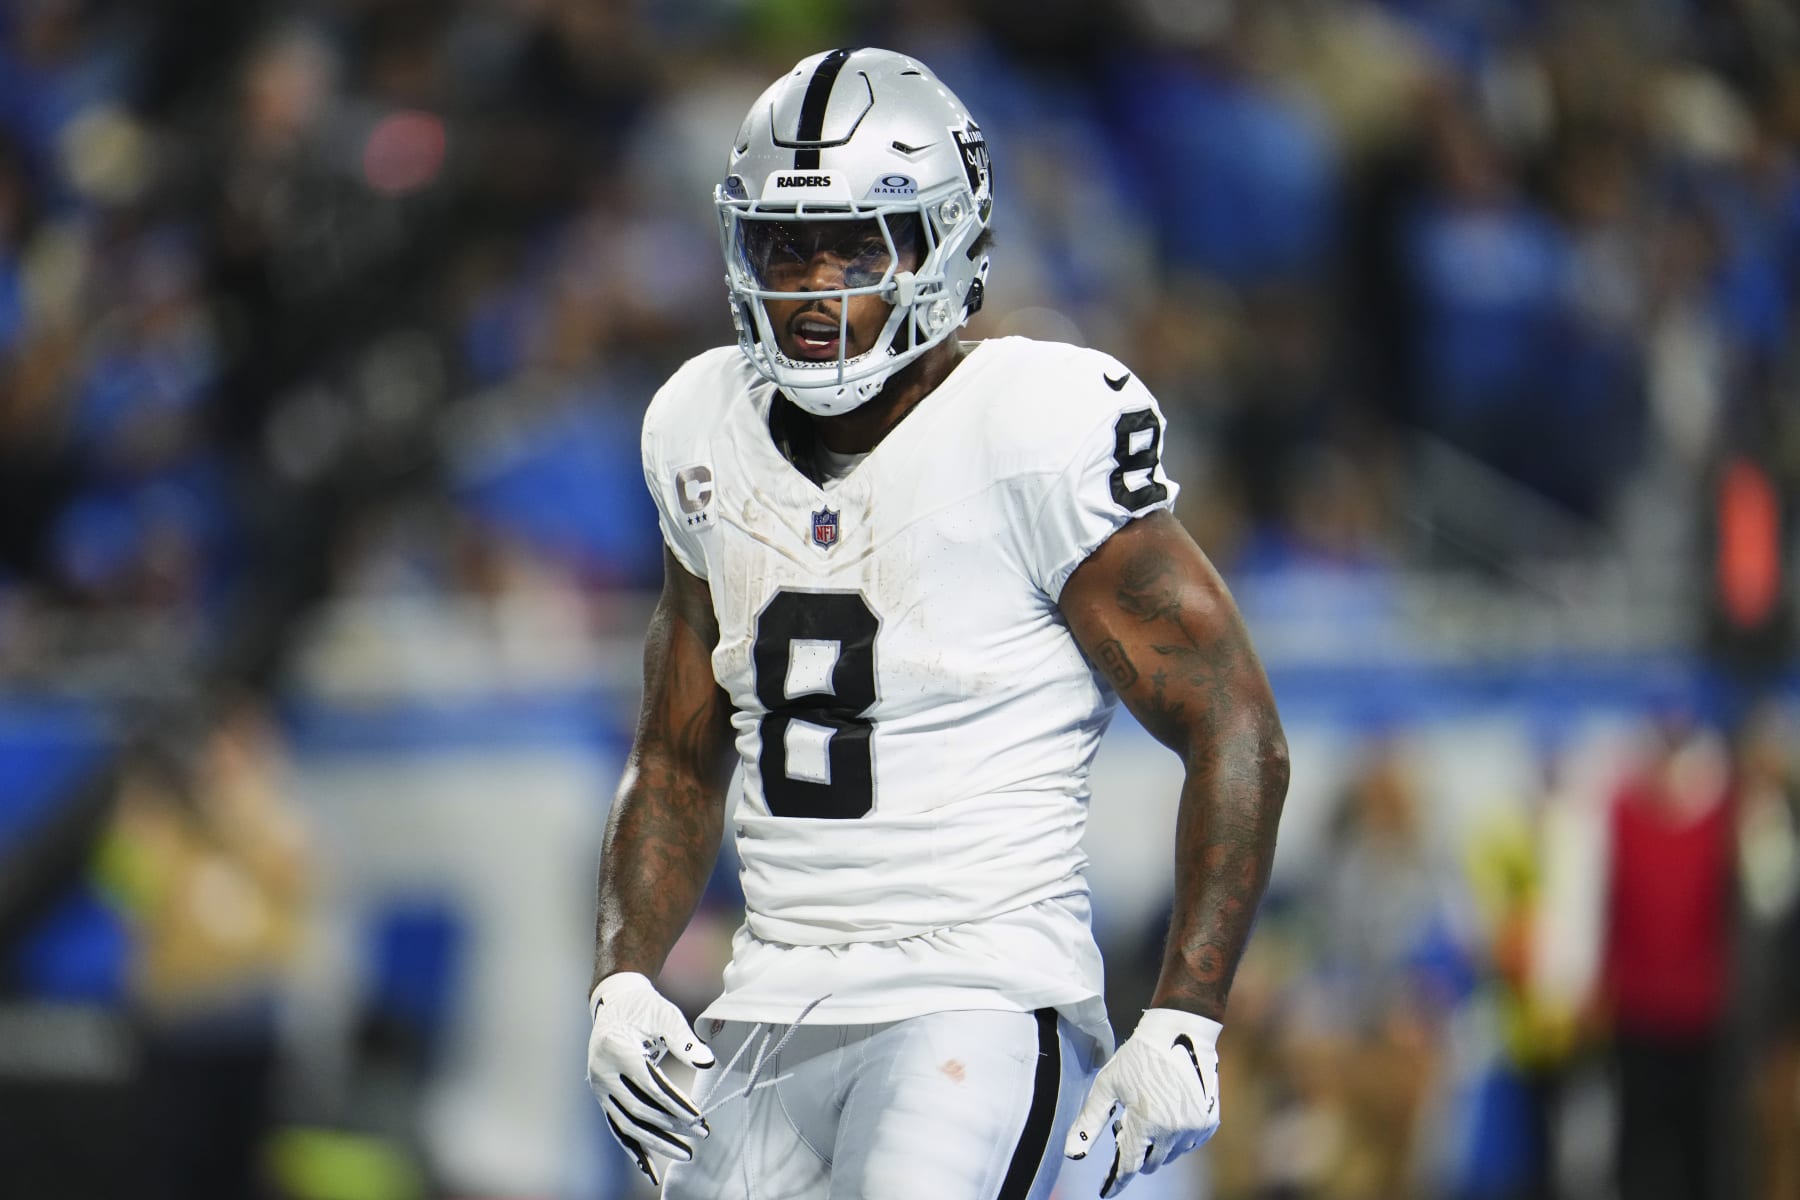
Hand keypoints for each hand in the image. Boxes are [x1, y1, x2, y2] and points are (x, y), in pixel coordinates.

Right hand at [586, 972, 715, 1185]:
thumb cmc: (643, 1007)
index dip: (675, 1104)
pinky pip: (618, 1128)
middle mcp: (603, 1074)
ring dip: (655, 1144)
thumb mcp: (665, 1015)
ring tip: (684, 1154)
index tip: (698, 1117)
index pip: (650, 1085)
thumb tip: (708, 1061)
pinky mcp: (604, 1098)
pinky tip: (650, 1170)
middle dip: (671, 1125)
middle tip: (700, 1134)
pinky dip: (634, 1150)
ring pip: (627, 1125)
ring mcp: (600, 1089)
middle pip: (639, 1110)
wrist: (615, 1003)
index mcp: (617, 1050)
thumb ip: (685, 1039)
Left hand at [1063, 1009, 1221, 1196]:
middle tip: (1128, 1124)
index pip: (1129, 1165)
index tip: (1106, 1191)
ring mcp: (1195, 1127)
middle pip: (1150, 1163)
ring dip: (1157, 1145)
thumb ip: (1090, 1122)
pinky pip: (1189, 1144)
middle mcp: (1174, 1130)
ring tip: (1147, 1113)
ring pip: (1171, 1155)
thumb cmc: (1138, 1056)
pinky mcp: (1210, 1121)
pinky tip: (1167, 1114)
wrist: (1180, 1031)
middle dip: (1136, 1151)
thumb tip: (1072, 1154)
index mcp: (1146, 1122)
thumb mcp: (1107, 1085)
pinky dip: (1176, 1137)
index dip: (1116, 1180)